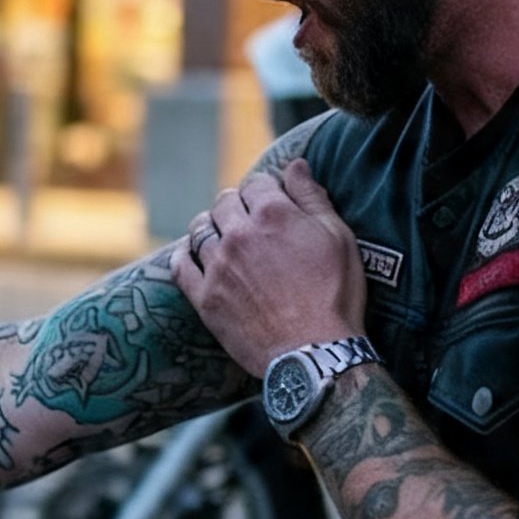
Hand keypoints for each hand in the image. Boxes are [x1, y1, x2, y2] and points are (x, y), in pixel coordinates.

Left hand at [169, 158, 364, 376]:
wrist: (315, 354)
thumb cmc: (336, 296)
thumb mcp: (338, 239)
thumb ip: (312, 197)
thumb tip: (296, 164)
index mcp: (273, 215)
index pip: (257, 182)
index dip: (266, 190)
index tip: (271, 202)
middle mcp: (239, 234)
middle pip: (224, 202)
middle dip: (238, 206)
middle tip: (250, 221)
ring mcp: (217, 266)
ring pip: (200, 229)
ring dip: (211, 226)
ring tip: (223, 236)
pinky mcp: (204, 297)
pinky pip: (180, 265)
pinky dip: (184, 255)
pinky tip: (192, 255)